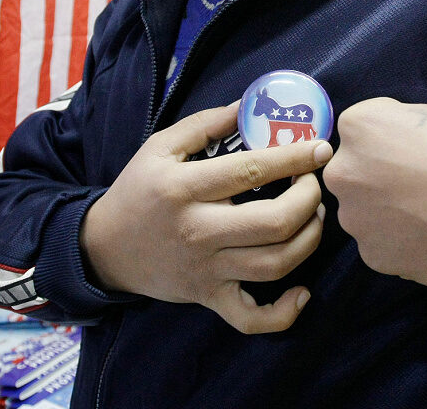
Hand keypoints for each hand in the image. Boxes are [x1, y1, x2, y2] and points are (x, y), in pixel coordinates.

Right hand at [81, 104, 332, 333]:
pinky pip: (250, 318)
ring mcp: (206, 269)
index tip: (320, 149)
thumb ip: (203, 125)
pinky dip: (282, 314)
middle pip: (274, 222)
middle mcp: (198, 231)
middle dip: (309, 199)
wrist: (106, 248)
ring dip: (309, 240)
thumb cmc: (138, 192)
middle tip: (314, 185)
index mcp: (184, 189)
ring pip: (275, 264)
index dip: (294, 158)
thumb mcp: (159, 148)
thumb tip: (246, 107)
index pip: (251, 170)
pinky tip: (302, 292)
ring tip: (314, 218)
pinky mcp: (209, 297)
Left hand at [323, 92, 426, 288]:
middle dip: (377, 175)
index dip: (390, 137)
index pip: (361, 129)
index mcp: (359, 127)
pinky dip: (399, 242)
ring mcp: (354, 219)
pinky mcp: (372, 256)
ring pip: (363, 211)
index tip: (416, 147)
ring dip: (385, 211)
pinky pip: (379, 244)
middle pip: (354, 172)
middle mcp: (344, 172)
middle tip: (419, 184)